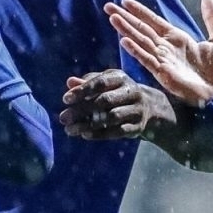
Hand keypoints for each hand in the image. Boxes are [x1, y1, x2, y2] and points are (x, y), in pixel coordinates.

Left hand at [60, 70, 176, 139]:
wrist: (150, 107)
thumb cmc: (119, 93)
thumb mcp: (106, 84)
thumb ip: (87, 83)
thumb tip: (70, 82)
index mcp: (120, 78)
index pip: (101, 82)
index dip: (83, 90)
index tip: (65, 100)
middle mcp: (131, 92)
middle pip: (105, 101)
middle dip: (82, 109)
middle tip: (63, 117)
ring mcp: (136, 110)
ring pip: (111, 117)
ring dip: (88, 124)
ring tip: (70, 129)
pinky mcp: (138, 126)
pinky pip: (118, 131)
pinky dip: (100, 134)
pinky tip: (85, 135)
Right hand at [105, 0, 212, 106]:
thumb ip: (212, 19)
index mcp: (178, 39)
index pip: (154, 21)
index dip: (140, 11)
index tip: (125, 1)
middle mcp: (166, 48)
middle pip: (142, 29)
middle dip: (125, 18)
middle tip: (108, 7)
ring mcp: (163, 60)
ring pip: (141, 41)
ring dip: (126, 29)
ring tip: (112, 18)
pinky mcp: (163, 73)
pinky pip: (147, 59)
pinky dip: (136, 50)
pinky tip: (124, 41)